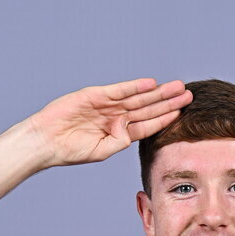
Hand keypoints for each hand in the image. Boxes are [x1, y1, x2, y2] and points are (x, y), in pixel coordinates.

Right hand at [27, 78, 192, 167]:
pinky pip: (119, 90)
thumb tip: (131, 132)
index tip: (181, 114)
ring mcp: (107, 105)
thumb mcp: (101, 151)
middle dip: (168, 102)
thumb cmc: (71, 151)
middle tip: (187, 95)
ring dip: (157, 93)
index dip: (165, 119)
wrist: (47, 141)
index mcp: (118, 133)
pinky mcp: (95, 95)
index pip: (147, 125)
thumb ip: (118, 142)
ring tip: (176, 87)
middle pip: (147, 108)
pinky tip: (150, 84)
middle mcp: (115, 117)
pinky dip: (134, 86)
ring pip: (137, 98)